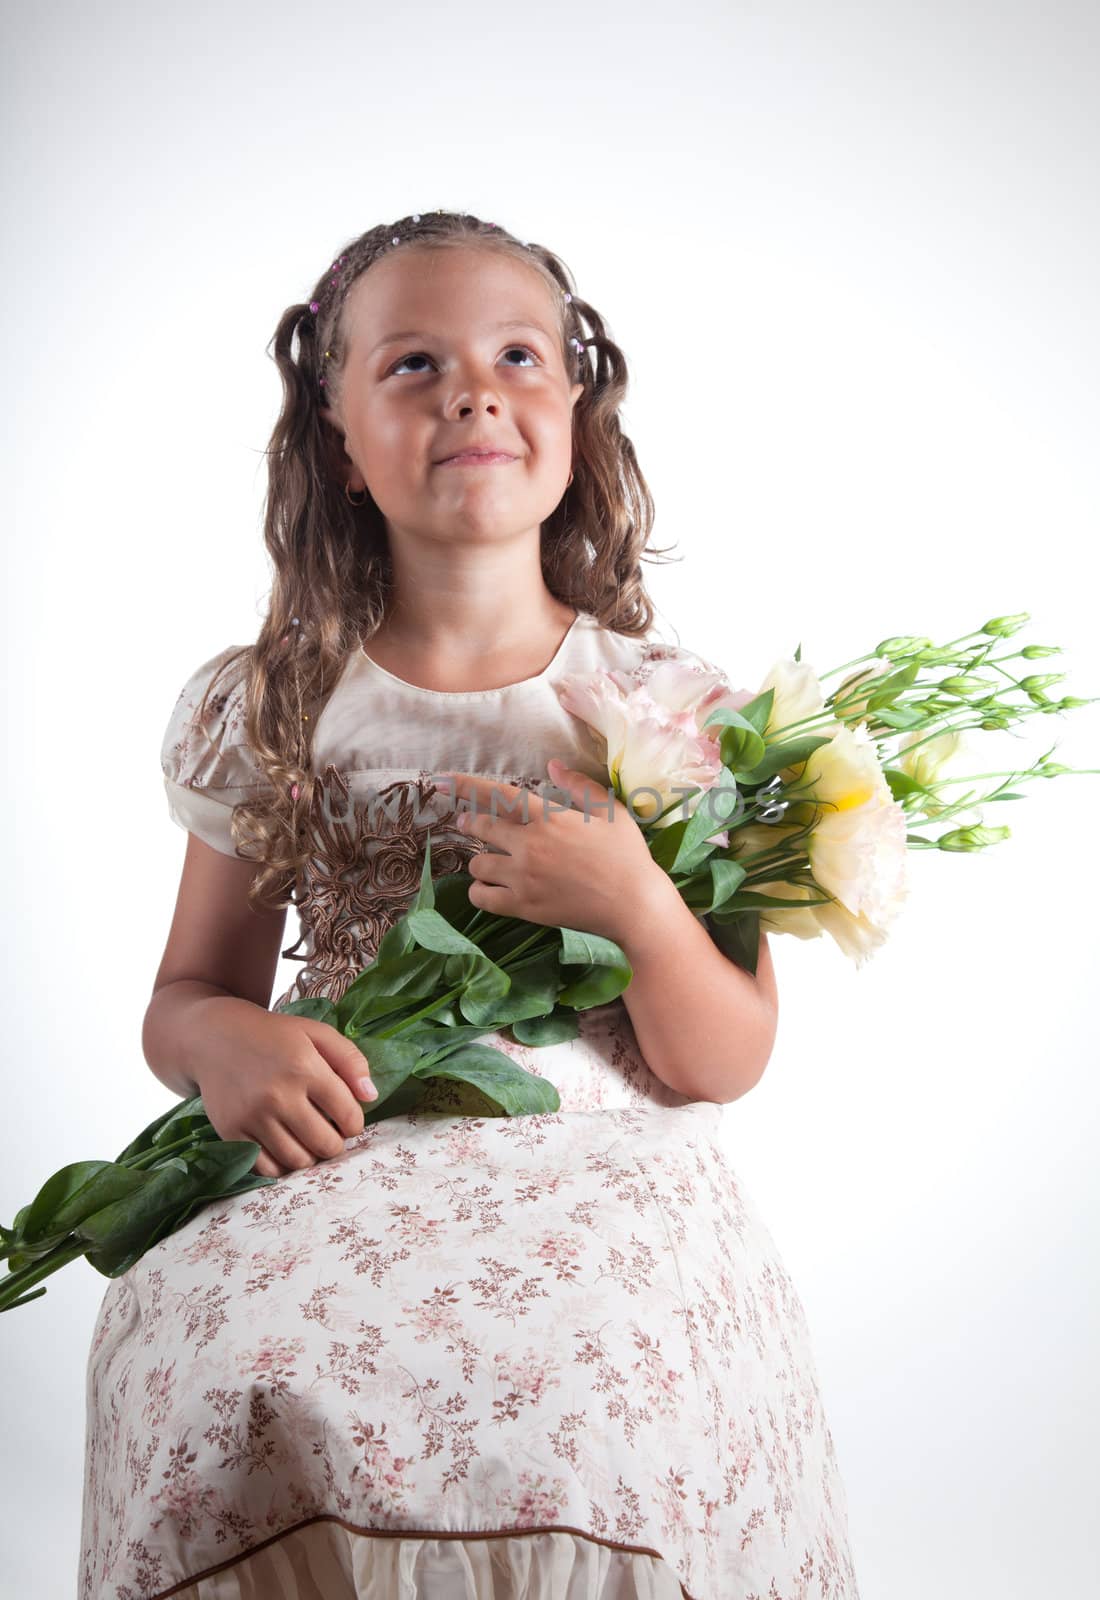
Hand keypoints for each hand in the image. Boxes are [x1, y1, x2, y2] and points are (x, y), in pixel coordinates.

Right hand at [190, 998, 374, 1177]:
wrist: (214, 1036)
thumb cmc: (273, 1035)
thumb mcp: (316, 1033)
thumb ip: (350, 1060)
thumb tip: (371, 1096)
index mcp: (305, 1067)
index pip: (348, 1115)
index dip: (355, 1123)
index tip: (348, 1120)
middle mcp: (278, 1094)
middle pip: (326, 1144)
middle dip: (335, 1143)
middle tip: (329, 1132)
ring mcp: (252, 1116)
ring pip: (298, 1160)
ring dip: (310, 1156)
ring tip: (308, 1140)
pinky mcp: (231, 1131)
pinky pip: (266, 1167)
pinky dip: (281, 1164)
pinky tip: (285, 1146)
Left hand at [438, 760, 663, 945]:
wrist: (633, 905)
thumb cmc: (626, 855)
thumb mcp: (610, 811)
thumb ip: (579, 786)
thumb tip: (552, 766)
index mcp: (548, 817)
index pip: (497, 796)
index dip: (466, 787)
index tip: (442, 782)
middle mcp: (529, 845)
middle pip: (481, 828)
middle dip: (470, 824)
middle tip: (468, 823)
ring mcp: (523, 878)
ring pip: (477, 865)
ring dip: (479, 860)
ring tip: (488, 861)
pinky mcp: (523, 907)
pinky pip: (483, 897)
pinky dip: (480, 891)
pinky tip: (488, 888)